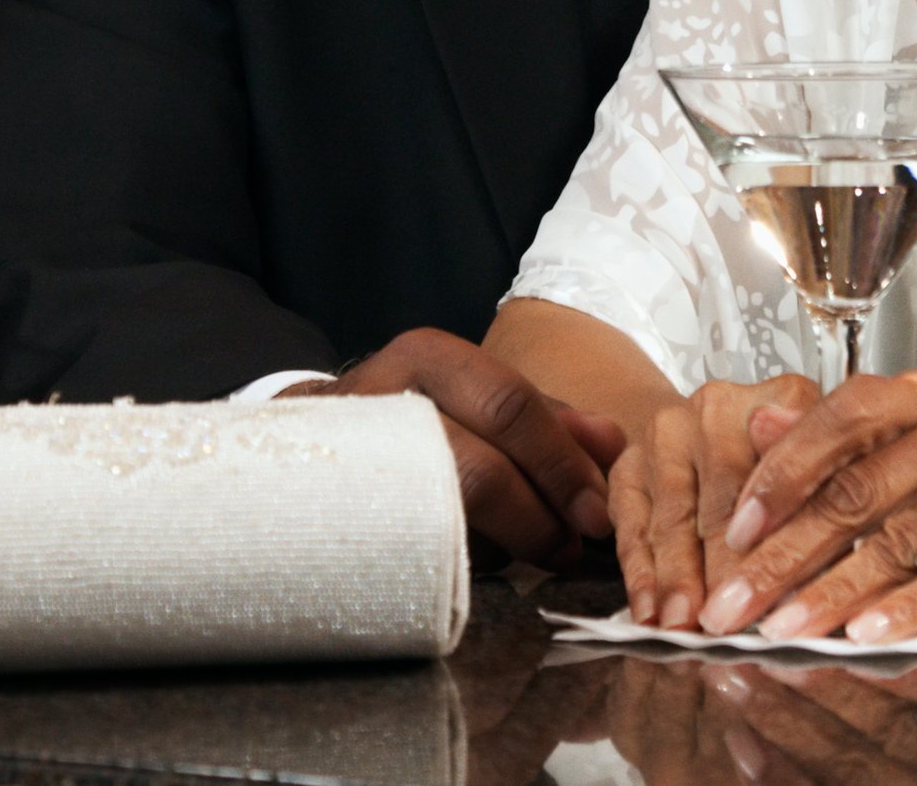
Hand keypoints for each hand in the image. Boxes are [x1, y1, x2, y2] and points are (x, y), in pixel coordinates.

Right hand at [292, 327, 626, 565]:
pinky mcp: (338, 515)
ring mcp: (356, 458)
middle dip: (540, 513)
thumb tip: (612, 444)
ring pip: (449, 514)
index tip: (596, 512)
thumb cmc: (414, 415)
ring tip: (540, 551)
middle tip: (572, 546)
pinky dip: (465, 557)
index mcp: (430, 358)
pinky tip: (488, 556)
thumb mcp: (476, 397)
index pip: (511, 405)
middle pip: (480, 467)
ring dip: (509, 541)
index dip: (562, 463)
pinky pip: (418, 545)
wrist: (304, 441)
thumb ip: (547, 417)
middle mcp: (387, 398)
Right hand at [610, 371, 820, 627]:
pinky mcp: (629, 464)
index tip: (782, 594)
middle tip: (729, 625)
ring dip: (678, 580)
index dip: (781, 537)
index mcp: (784, 398)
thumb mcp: (830, 475)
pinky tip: (650, 612)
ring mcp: (668, 432)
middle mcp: (721, 407)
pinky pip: (633, 527)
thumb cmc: (786, 472)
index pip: (785, 470)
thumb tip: (827, 557)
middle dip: (725, 571)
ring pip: (674, 518)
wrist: (710, 438)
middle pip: (723, 499)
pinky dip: (641, 575)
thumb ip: (830, 505)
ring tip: (686, 627)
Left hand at [701, 367, 916, 644]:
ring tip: (783, 630)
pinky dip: (907, 608)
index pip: (842, 417)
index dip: (782, 473)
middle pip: (858, 489)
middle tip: (734, 604)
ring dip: (832, 592)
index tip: (733, 531)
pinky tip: (867, 637)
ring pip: (900, 537)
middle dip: (785, 554)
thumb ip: (853, 438)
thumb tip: (760, 423)